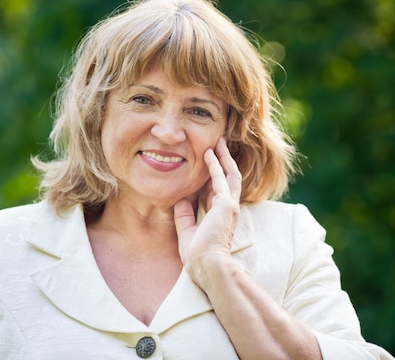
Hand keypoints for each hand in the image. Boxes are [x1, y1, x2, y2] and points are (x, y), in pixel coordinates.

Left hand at [174, 137, 241, 286]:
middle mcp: (228, 209)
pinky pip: (222, 179)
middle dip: (224, 160)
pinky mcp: (226, 205)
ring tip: (218, 142)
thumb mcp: (187, 232)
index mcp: (220, 217)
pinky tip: (209, 154)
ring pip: (230, 174)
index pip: (218, 191)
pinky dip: (215, 165)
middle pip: (229, 178)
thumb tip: (179, 200)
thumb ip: (184, 215)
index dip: (214, 176)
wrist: (207, 267)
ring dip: (224, 157)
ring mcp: (229, 206)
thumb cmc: (198, 256)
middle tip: (218, 145)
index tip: (208, 163)